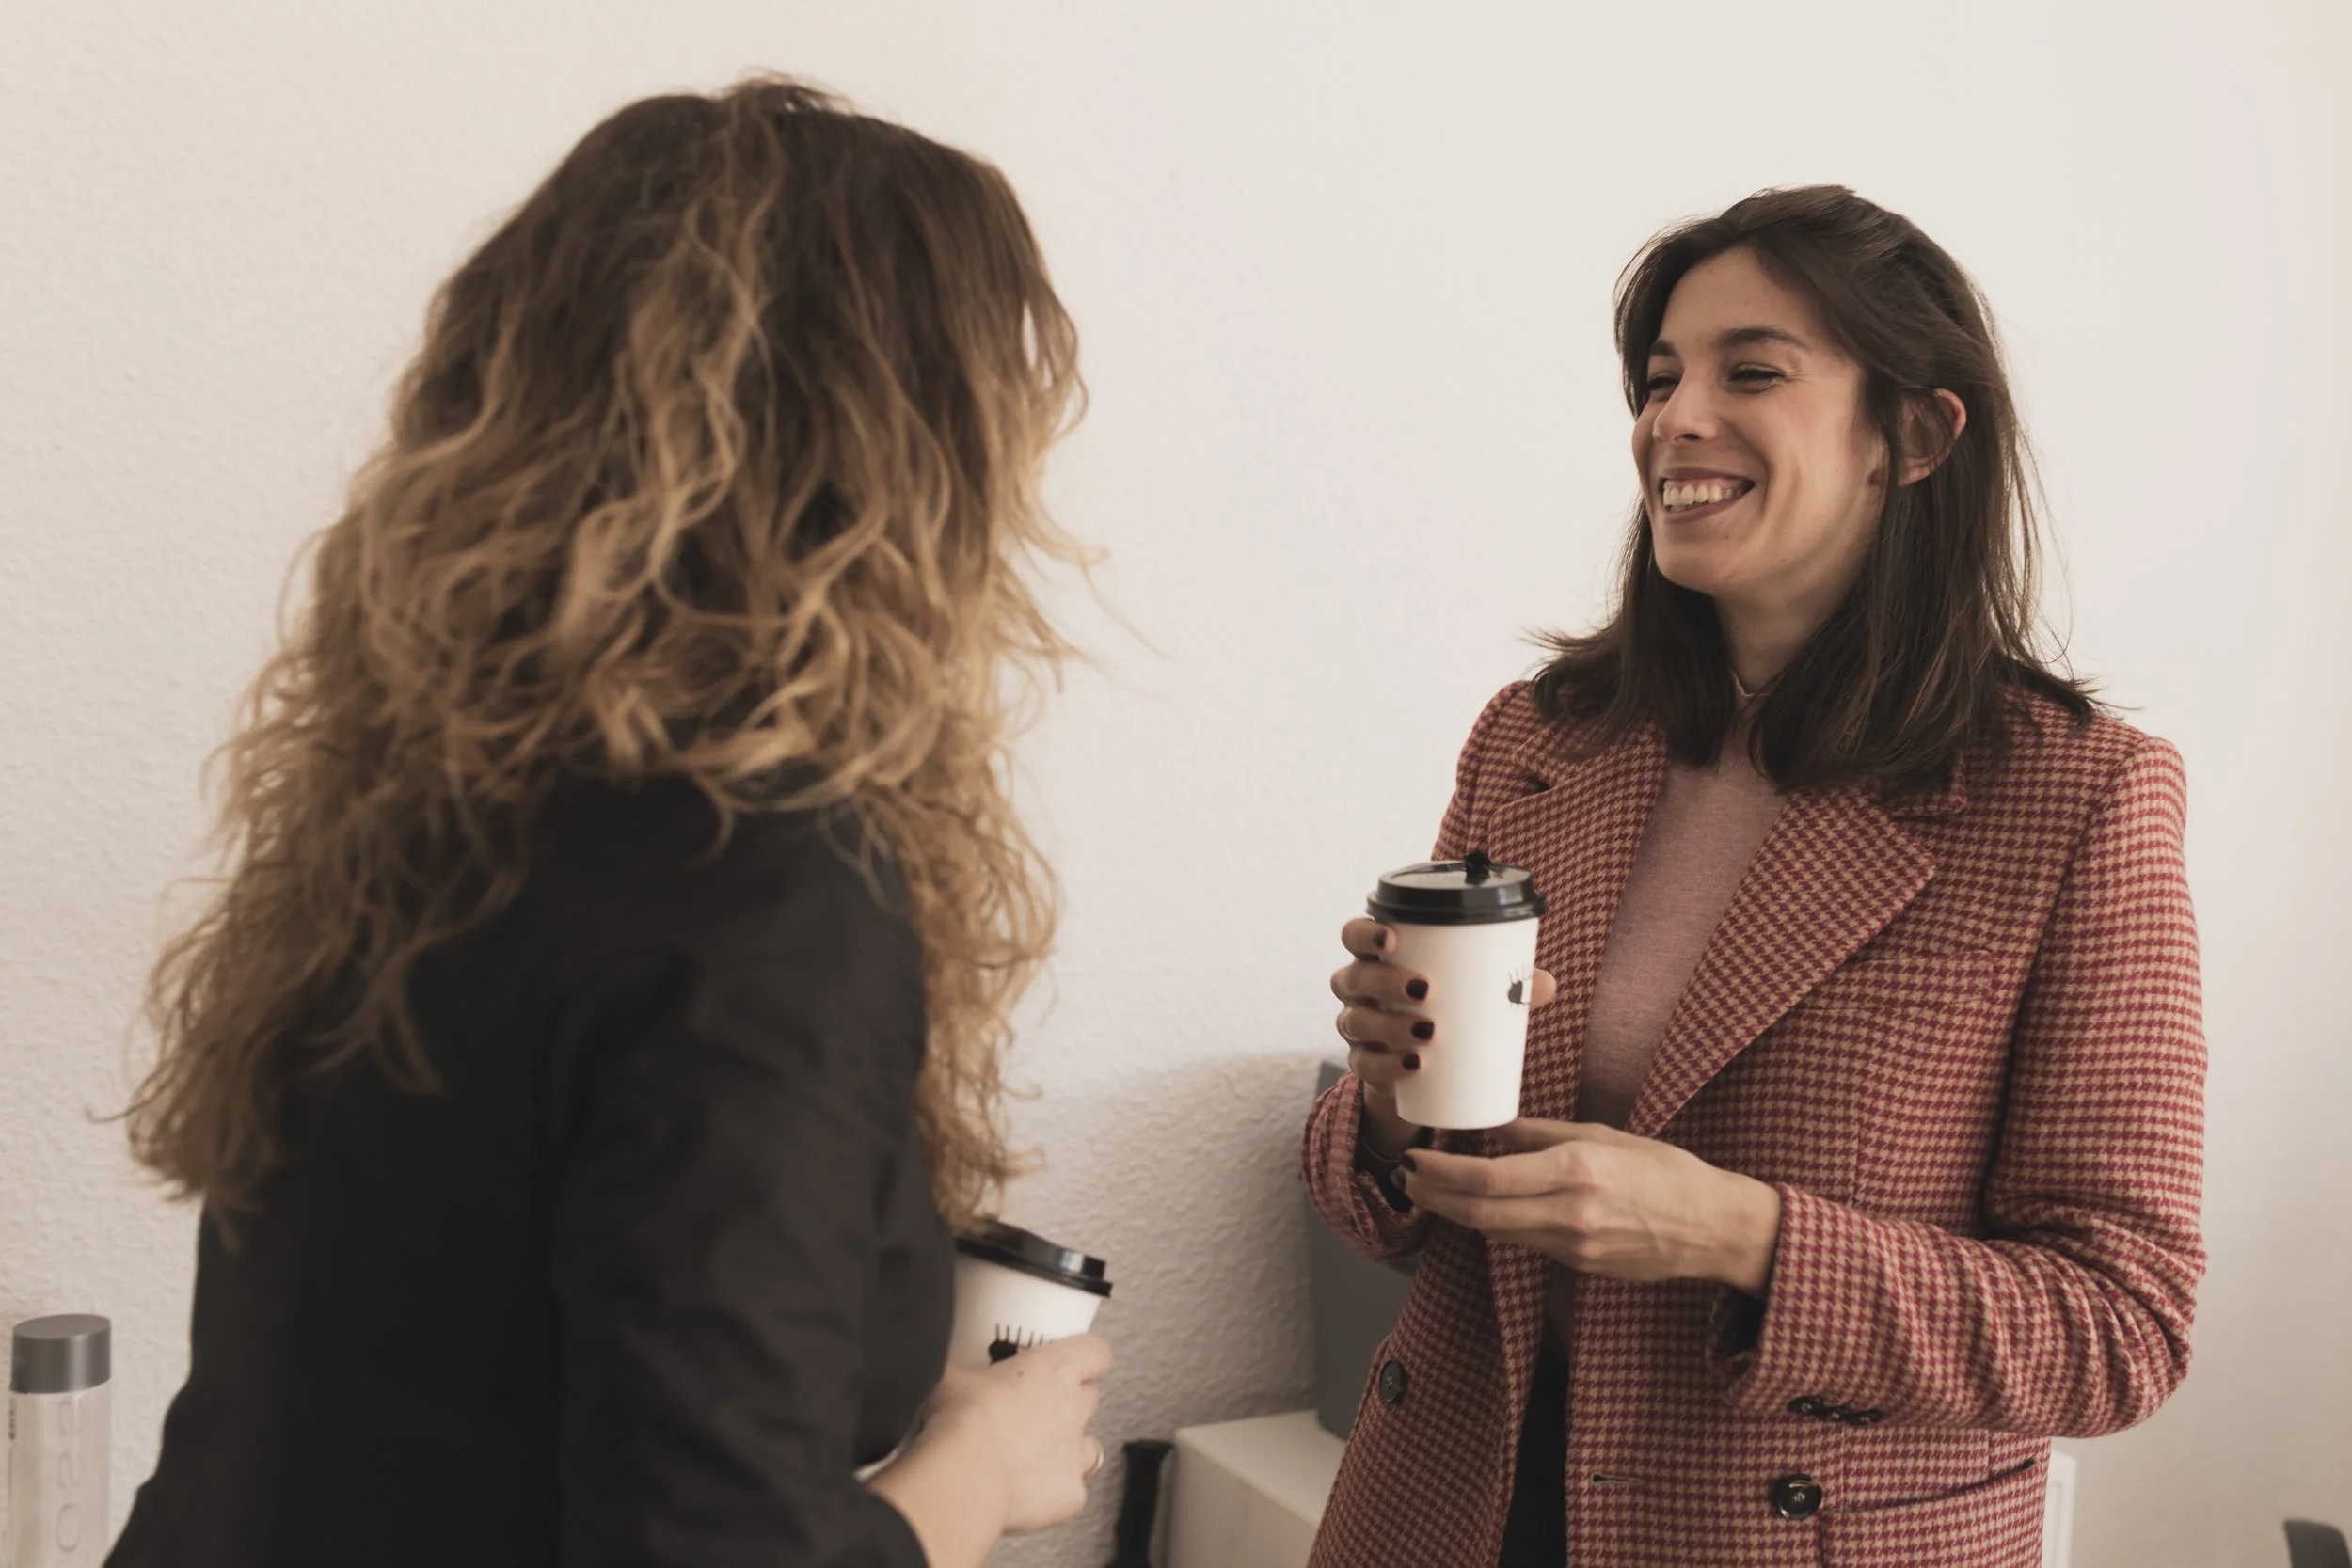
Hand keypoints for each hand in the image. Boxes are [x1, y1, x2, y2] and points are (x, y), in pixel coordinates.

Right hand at [886, 1335, 1110, 1538]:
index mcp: (1053, 1369)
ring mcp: (1075, 1453)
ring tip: (1032, 1456)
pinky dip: (1051, 1493)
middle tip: (1035, 1409)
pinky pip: (1070, 1491)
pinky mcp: (1069, 1494)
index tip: (1073, 1360)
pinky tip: (1023, 1492)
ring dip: (1066, 1450)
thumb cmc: (961, 1420)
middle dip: (1068, 1403)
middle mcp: (1073, 1408)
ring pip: (1088, 1447)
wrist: (964, 1473)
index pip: (1095, 1352)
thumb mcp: (955, 1376)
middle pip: (1089, 1398)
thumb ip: (969, 1373)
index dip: (1086, 1357)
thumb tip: (950, 1372)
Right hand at [1331, 918, 1557, 1154]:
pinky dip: (1386, 1065)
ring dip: (1388, 1025)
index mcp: (1379, 959)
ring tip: (1427, 1031)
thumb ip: (1507, 985)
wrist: (1424, 1070)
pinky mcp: (1364, 1063)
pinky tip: (1412, 1065)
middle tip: (1424, 990)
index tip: (1392, 938)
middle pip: (1352, 977)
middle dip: (1383, 981)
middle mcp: (1359, 990)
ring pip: (1354, 1020)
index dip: (1364, 933)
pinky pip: (1363, 1064)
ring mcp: (1357, 1027)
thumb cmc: (1448, 1010)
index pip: (1354, 935)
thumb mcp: (1474, 994)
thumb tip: (1547, 984)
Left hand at [1398, 1118, 1783, 1294]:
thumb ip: (1543, 1135)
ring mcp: (1574, 1247)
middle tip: (1407, 1179)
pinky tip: (1482, 1206)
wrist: (1715, 1228)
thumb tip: (1494, 1129)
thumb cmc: (1668, 1172)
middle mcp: (1570, 1214)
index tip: (1416, 1159)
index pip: (1487, 1178)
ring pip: (1497, 1231)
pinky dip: (1497, 1223)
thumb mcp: (1605, 1137)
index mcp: (1576, 1172)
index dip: (1442, 1174)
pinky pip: (1525, 1243)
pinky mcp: (1578, 1266)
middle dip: (1435, 1198)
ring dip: (1459, 1212)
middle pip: (1479, 1213)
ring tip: (1433, 1189)